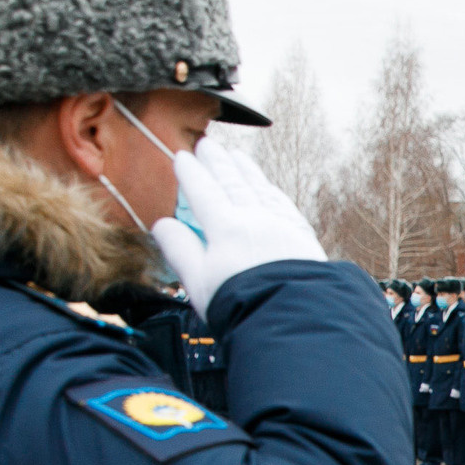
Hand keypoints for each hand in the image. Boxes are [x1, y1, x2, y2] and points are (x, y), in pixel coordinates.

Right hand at [150, 139, 324, 316]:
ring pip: (260, 189)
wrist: (294, 319)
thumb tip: (162, 224)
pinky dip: (270, 190)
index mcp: (226, 228)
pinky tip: (267, 186)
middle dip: (218, 162)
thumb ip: (180, 250)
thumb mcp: (199, 282)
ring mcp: (281, 226)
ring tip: (236, 155)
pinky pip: (282, 203)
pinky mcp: (302, 238)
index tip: (182, 156)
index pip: (204, 192)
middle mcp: (255, 220)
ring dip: (246, 170)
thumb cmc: (242, 305)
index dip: (191, 173)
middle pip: (233, 183)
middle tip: (207, 144)